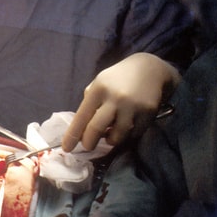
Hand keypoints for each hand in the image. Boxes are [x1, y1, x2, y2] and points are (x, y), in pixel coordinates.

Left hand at [62, 53, 180, 151]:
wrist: (149, 68)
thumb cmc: (119, 78)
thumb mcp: (100, 82)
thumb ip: (91, 101)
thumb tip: (83, 127)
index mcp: (99, 89)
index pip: (82, 117)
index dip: (73, 135)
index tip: (67, 148)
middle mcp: (114, 98)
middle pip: (96, 129)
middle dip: (89, 142)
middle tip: (88, 146)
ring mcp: (132, 106)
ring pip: (117, 136)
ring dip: (111, 140)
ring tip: (111, 134)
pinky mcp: (147, 113)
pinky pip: (134, 134)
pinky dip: (127, 135)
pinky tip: (127, 127)